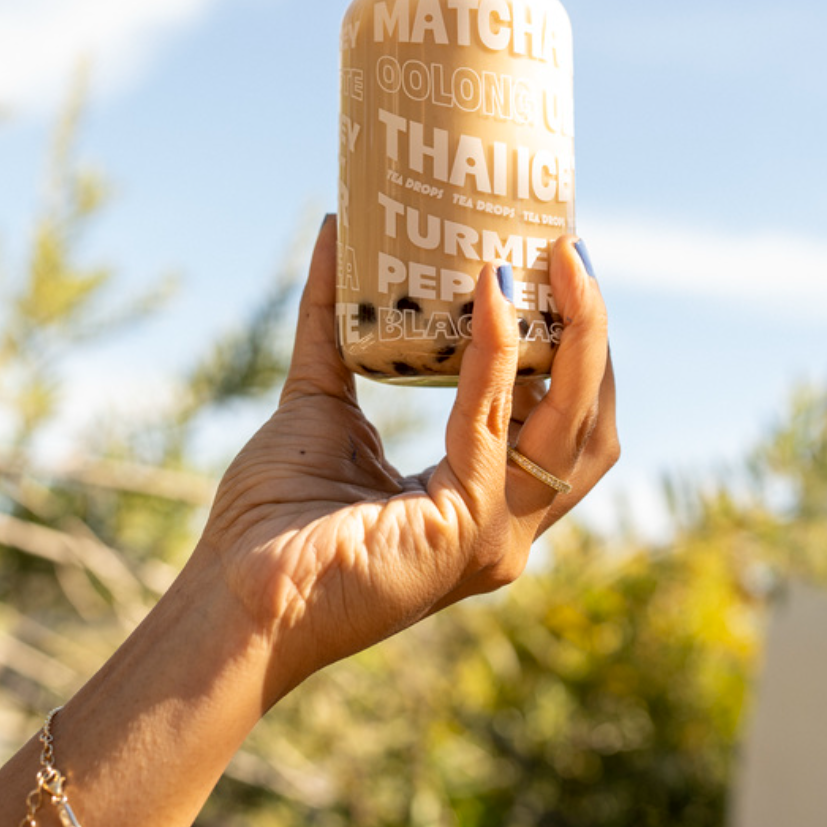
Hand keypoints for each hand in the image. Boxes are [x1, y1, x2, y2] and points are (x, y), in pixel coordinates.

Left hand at [203, 215, 617, 703]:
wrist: (234, 598)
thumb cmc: (273, 515)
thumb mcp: (320, 398)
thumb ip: (335, 320)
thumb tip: (337, 228)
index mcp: (481, 497)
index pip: (560, 419)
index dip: (573, 347)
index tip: (558, 269)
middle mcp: (506, 521)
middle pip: (587, 419)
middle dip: (592, 334)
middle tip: (571, 252)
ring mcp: (496, 533)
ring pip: (571, 423)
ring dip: (577, 336)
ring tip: (560, 260)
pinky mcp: (467, 532)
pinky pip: (493, 425)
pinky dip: (496, 356)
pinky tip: (489, 296)